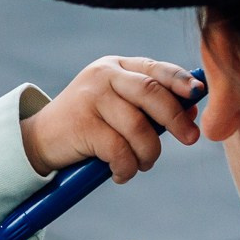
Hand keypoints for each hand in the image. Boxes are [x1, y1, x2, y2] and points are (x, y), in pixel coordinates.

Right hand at [21, 58, 200, 182]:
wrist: (40, 139)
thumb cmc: (90, 124)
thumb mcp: (119, 107)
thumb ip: (151, 107)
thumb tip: (191, 113)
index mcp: (117, 66)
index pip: (156, 68)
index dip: (181, 80)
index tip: (199, 94)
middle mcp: (104, 75)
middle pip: (151, 92)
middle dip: (175, 118)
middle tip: (189, 139)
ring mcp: (91, 98)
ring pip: (138, 127)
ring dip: (148, 153)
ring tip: (143, 164)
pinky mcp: (82, 124)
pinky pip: (119, 150)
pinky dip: (126, 167)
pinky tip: (120, 173)